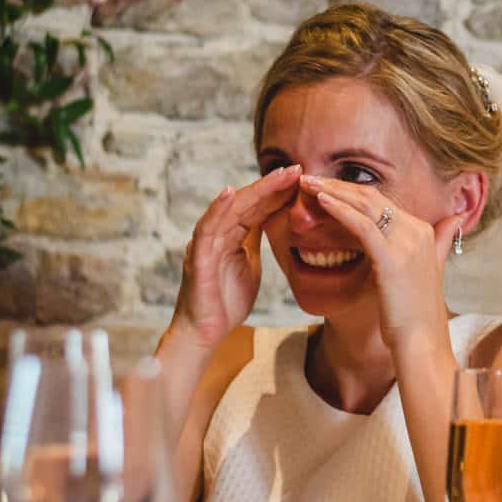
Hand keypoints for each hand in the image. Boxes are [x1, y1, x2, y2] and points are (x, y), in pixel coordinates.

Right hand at [172, 166, 300, 349]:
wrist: (206, 333)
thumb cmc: (226, 301)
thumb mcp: (249, 264)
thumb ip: (254, 241)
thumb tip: (270, 220)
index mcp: (232, 235)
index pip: (258, 207)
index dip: (278, 192)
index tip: (302, 178)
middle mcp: (218, 233)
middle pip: (247, 202)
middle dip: (272, 185)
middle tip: (297, 168)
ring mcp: (207, 243)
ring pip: (231, 209)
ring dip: (255, 190)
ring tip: (279, 175)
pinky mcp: (198, 257)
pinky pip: (207, 228)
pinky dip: (218, 209)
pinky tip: (230, 192)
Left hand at [299, 176, 463, 349]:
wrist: (421, 342)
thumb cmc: (417, 314)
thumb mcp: (432, 270)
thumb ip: (441, 241)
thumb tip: (454, 220)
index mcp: (423, 231)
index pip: (382, 201)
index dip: (351, 191)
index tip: (325, 187)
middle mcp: (417, 231)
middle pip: (371, 196)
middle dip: (337, 184)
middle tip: (309, 178)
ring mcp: (405, 243)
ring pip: (364, 205)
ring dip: (332, 190)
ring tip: (307, 183)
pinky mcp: (390, 257)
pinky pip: (361, 224)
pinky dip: (339, 209)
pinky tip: (320, 201)